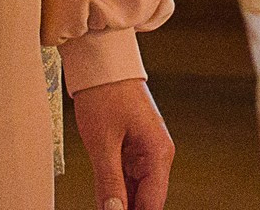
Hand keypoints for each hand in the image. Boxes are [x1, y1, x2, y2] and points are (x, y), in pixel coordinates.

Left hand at [72, 77, 173, 209]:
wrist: (101, 63)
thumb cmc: (105, 92)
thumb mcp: (103, 143)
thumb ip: (109, 182)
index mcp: (158, 153)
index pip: (152, 204)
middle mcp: (157, 155)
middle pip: (146, 200)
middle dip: (127, 209)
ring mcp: (146, 152)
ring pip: (136, 192)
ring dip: (120, 203)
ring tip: (104, 205)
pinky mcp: (133, 149)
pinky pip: (127, 179)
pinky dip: (116, 190)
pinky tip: (104, 199)